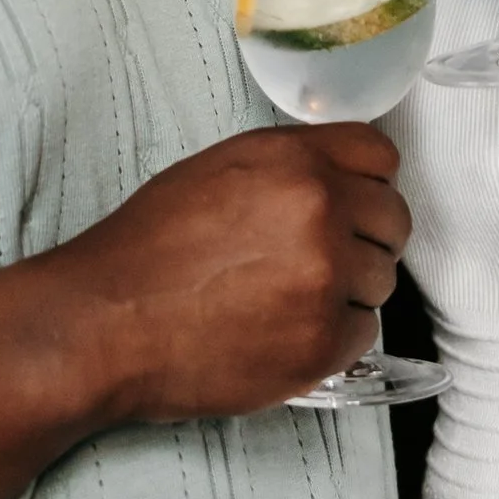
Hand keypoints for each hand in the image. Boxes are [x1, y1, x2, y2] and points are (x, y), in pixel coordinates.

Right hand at [49, 124, 410, 424]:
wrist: (105, 322)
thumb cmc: (147, 249)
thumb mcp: (218, 173)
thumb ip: (289, 168)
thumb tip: (339, 181)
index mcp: (293, 159)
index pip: (380, 155)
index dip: (367, 181)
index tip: (353, 202)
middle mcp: (320, 210)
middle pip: (393, 219)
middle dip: (365, 238)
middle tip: (321, 259)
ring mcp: (327, 278)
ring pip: (382, 279)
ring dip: (349, 290)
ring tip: (287, 300)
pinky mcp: (324, 342)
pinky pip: (365, 333)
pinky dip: (334, 337)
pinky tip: (284, 332)